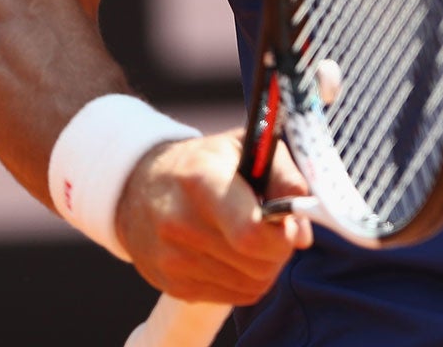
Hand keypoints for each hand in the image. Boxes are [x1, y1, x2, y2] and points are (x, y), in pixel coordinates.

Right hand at [115, 131, 313, 304]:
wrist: (140, 187)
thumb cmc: (205, 163)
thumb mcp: (246, 146)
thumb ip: (285, 177)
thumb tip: (302, 232)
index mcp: (201, 180)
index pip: (250, 231)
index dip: (282, 234)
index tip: (289, 222)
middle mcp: (179, 223)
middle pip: (257, 262)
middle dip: (280, 248)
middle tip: (276, 228)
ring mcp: (172, 259)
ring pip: (251, 283)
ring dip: (265, 265)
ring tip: (254, 237)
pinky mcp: (172, 285)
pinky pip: (234, 296)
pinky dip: (246, 278)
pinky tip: (235, 253)